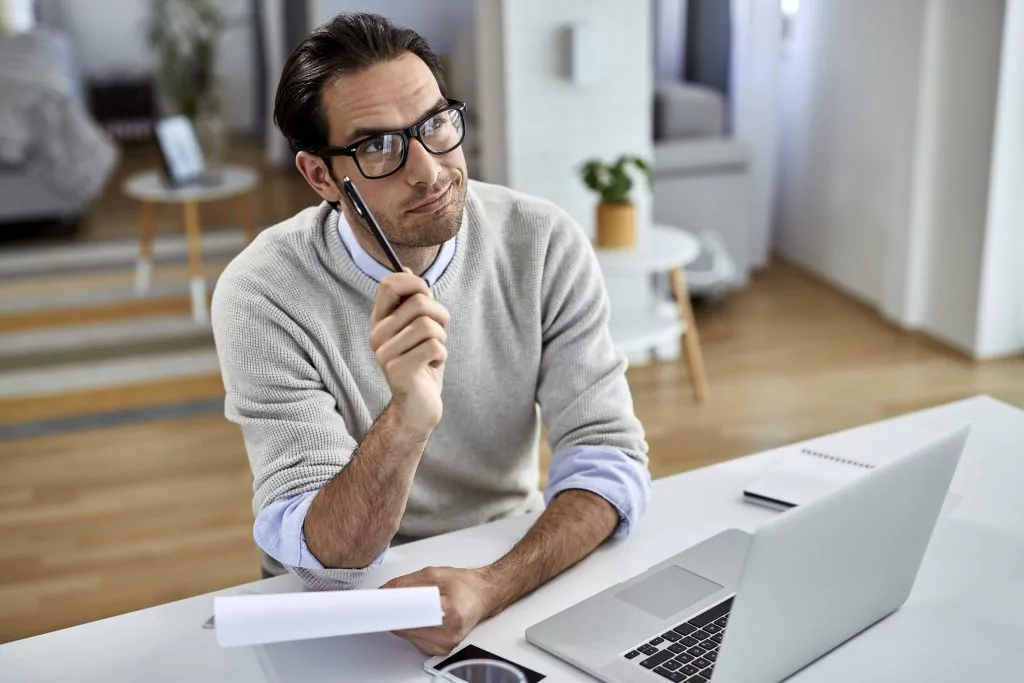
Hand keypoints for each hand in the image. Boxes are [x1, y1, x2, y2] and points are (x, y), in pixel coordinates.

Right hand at [369, 272, 450, 433]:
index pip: (389, 284)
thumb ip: (413, 303)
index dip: (415, 283)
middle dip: (440, 315)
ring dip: (442, 338)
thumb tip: (406, 270)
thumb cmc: (422, 363)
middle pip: (419, 303)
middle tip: (439, 333)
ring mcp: (385, 354)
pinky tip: (432, 365)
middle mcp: (377, 335)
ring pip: (429, 326)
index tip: (427, 295)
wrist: (418, 406)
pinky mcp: (398, 370)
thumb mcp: (418, 329)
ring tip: (434, 352)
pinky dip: (442, 355)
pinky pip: (434, 346)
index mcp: (379, 321)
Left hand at [381, 566, 496, 655]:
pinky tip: (423, 617)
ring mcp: (443, 646)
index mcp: (451, 613)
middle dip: (398, 611)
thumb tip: (383, 592)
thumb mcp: (434, 574)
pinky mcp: (437, 651)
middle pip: (405, 626)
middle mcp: (448, 635)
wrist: (482, 596)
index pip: (412, 615)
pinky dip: (412, 627)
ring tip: (420, 605)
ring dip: (405, 619)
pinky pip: (412, 640)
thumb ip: (405, 583)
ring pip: (405, 634)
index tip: (382, 603)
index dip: (395, 608)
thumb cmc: (464, 586)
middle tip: (396, 598)